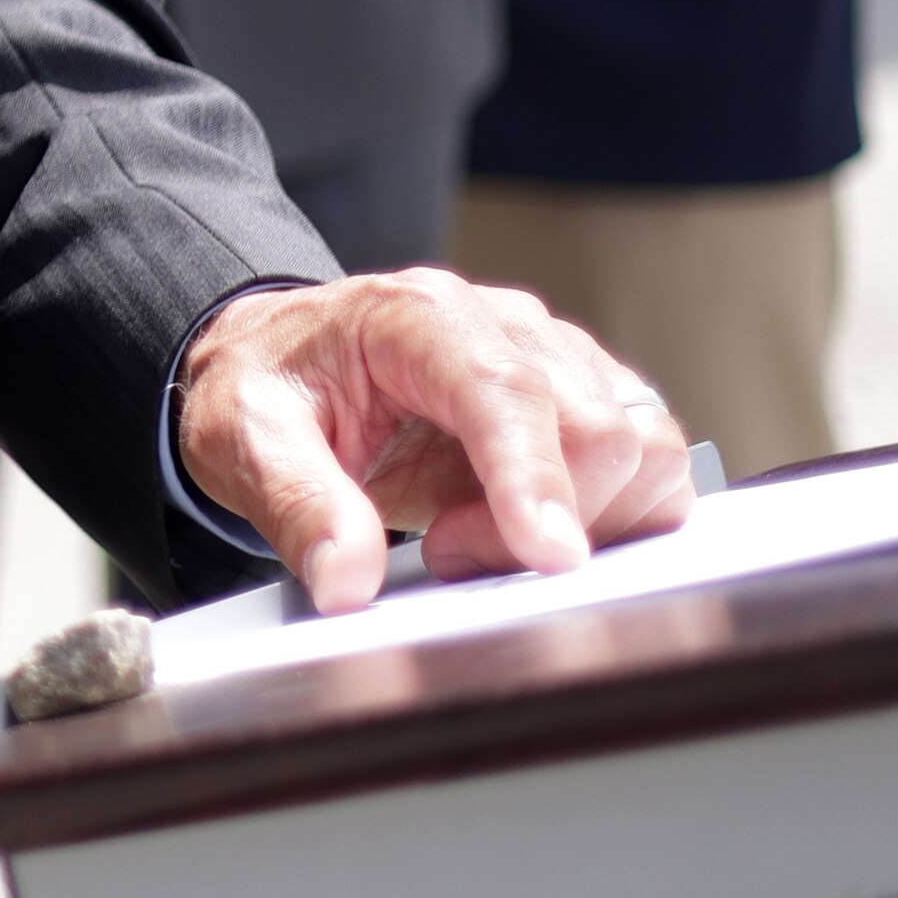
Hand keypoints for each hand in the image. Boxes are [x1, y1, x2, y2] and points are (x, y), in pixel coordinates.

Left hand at [175, 268, 697, 611]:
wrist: (284, 363)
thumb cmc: (270, 389)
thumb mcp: (245, 440)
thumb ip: (296, 504)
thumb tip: (347, 581)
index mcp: (417, 316)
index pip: (505, 390)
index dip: (535, 475)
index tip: (549, 555)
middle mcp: (505, 323)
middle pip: (593, 428)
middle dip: (537, 519)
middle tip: (446, 550)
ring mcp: (558, 358)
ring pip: (643, 447)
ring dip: (588, 522)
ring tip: (479, 535)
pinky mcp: (589, 400)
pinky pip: (652, 467)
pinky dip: (616, 520)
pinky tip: (528, 531)